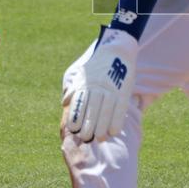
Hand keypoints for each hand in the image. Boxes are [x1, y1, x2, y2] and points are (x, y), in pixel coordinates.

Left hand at [65, 27, 137, 141]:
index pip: (80, 102)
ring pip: (106, 110)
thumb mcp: (83, 73)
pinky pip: (120, 107)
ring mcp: (112, 88)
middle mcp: (98, 86)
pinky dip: (117, 120)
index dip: (76, 116)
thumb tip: (64, 101)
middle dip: (88, 125)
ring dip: (102, 126)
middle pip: (92, 109)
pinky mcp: (124, 90)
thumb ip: (75, 88)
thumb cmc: (98, 64)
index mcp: (87, 83)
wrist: (117, 49)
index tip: (73, 129)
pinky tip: (114, 131)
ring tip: (100, 138)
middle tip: (86, 138)